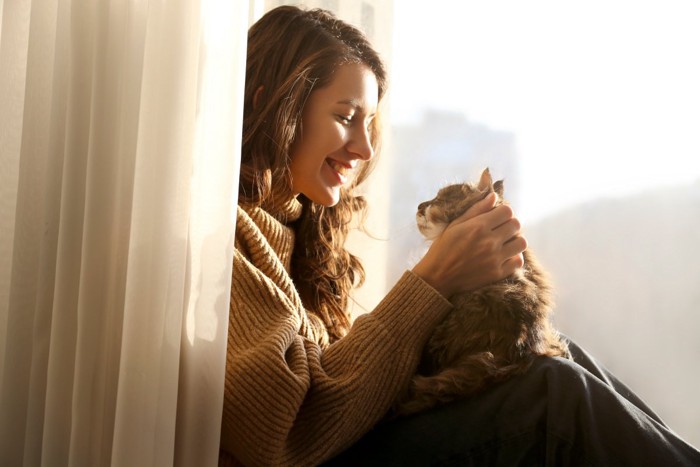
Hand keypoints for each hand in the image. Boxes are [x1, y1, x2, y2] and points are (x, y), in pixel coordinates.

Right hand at [411, 192, 526, 297]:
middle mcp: (489, 242)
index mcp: (478, 227)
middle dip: (510, 224)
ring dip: (515, 240)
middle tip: (500, 229)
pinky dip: (514, 257)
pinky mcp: (497, 274)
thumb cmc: (443, 248)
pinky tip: (504, 256)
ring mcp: (494, 259)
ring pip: (521, 242)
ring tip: (504, 242)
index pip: (507, 211)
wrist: (437, 277)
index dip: (503, 211)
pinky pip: (518, 262)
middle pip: (516, 225)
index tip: (496, 216)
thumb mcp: (454, 225)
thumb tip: (494, 196)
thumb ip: (476, 210)